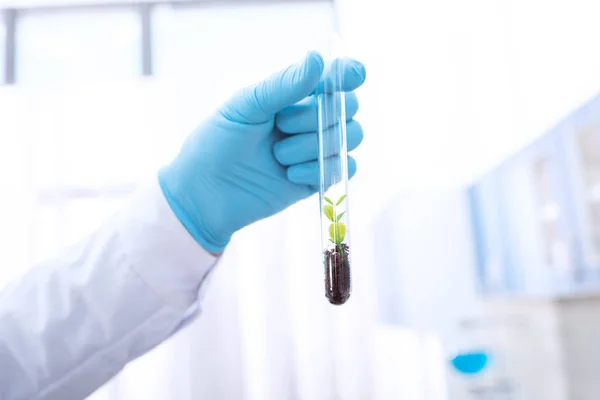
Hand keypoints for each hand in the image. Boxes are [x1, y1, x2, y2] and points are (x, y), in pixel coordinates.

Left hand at [158, 51, 365, 252]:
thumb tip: (317, 59)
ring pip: (347, 138)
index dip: (350, 73)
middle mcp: (309, 119)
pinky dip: (319, 170)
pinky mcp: (316, 178)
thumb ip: (283, 85)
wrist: (205, 194)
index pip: (334, 77)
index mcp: (293, 95)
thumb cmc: (217, 142)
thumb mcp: (246, 106)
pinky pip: (342, 169)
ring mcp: (314, 149)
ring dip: (313, 147)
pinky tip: (289, 175)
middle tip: (282, 126)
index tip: (355, 76)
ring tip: (278, 156)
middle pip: (348, 108)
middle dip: (318, 117)